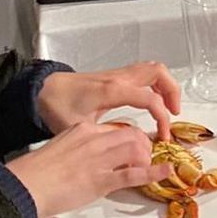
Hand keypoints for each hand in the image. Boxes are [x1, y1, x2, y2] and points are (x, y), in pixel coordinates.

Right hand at [2, 119, 169, 217]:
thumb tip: (91, 157)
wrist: (24, 187)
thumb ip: (78, 148)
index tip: (135, 147)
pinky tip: (165, 172)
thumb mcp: (59, 149)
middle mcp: (93, 140)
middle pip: (131, 135)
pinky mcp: (100, 180)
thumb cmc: (35, 173)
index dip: (131, 138)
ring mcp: (99, 160)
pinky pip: (134, 174)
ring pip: (136, 149)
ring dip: (146, 158)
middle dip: (143, 146)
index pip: (116, 127)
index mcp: (82, 129)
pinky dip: (153, 173)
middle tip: (145, 157)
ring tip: (147, 166)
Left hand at [36, 62, 183, 136]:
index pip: (150, 99)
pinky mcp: (114, 75)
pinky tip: (151, 100)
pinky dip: (154, 83)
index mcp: (113, 90)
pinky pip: (143, 72)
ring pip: (152, 69)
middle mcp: (119, 78)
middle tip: (174, 114)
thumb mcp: (80, 127)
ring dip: (165, 85)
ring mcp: (117, 74)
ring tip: (167, 107)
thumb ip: (105, 136)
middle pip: (158, 73)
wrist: (43, 89)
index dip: (162, 118)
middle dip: (172, 92)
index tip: (162, 136)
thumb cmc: (58, 107)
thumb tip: (124, 148)